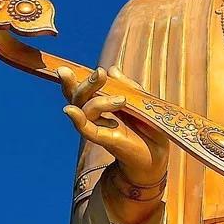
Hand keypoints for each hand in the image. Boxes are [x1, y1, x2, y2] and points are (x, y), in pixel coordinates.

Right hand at [59, 66, 168, 185]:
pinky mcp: (106, 140)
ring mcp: (100, 128)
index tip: (64, 69)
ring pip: (84, 110)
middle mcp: (97, 116)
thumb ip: (128, 86)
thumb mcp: (142, 101)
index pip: (82, 90)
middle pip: (79, 97)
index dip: (71, 80)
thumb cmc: (150, 128)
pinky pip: (86, 130)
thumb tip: (112, 69)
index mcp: (103, 104)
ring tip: (122, 100)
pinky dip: (78, 120)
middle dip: (86, 83)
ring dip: (99, 101)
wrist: (159, 154)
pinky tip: (71, 111)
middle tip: (100, 73)